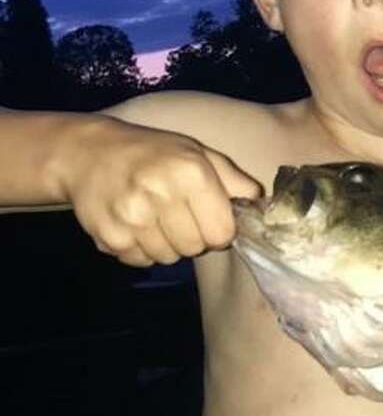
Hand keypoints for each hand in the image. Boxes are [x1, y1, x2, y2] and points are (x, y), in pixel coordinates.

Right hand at [61, 116, 262, 266]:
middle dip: (193, 238)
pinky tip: (133, 225)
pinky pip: (140, 261)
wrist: (88, 153)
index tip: (208, 219)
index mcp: (190, 172)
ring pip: (168, 258)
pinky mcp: (109, 236)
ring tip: (154, 218)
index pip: (222, 233)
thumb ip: (234, 180)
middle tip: (178, 216)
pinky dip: (141, 249)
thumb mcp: (197, 154)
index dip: (219, 231)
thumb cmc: (153, 154)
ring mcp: (132, 217)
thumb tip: (262, 205)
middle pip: (195, 248)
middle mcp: (160, 193)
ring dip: (167, 245)